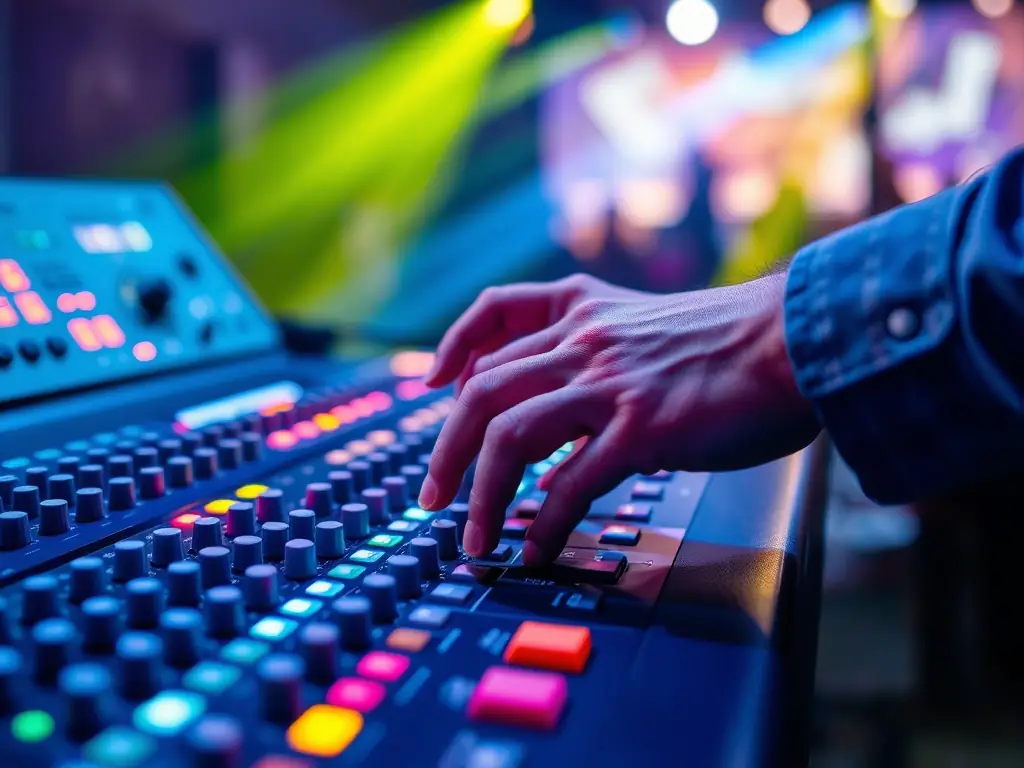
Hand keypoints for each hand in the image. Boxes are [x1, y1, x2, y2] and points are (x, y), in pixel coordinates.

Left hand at [419, 273, 819, 564]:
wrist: (799, 340)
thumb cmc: (738, 341)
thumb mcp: (654, 324)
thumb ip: (604, 350)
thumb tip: (567, 404)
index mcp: (587, 309)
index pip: (498, 312)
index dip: (454, 346)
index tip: (434, 381)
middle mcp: (585, 342)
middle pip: (483, 391)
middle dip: (447, 450)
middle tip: (432, 495)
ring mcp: (609, 385)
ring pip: (509, 437)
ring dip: (481, 495)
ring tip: (474, 538)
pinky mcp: (641, 430)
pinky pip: (569, 484)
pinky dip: (544, 523)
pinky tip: (538, 548)